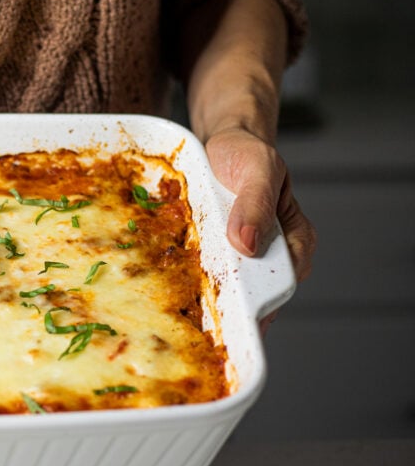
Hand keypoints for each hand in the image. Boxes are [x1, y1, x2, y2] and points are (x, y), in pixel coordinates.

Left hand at [204, 127, 315, 331]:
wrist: (223, 143)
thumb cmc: (246, 153)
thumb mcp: (257, 169)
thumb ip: (256, 203)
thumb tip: (248, 244)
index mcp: (293, 237)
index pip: (284, 278)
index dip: (264, 300)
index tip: (240, 311)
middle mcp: (268, 251)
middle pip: (255, 291)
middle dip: (232, 306)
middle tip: (207, 321)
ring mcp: (239, 254)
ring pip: (228, 286)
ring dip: (208, 298)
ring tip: (187, 312)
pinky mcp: (213, 252)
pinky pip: (204, 272)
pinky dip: (190, 279)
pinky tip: (173, 288)